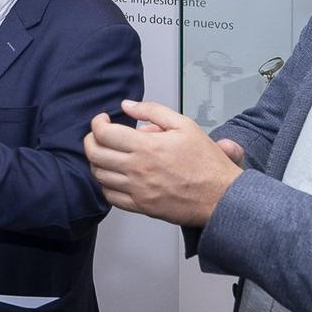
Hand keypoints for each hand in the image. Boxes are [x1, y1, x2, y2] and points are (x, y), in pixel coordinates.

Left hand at [81, 99, 242, 226]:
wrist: (222, 196)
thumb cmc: (206, 162)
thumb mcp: (184, 125)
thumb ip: (152, 111)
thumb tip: (127, 105)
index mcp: (146, 146)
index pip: (103, 133)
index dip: (97, 123)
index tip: (102, 120)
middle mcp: (137, 169)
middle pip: (94, 154)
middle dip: (90, 140)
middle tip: (97, 135)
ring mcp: (137, 190)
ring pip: (99, 175)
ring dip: (97, 162)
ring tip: (107, 154)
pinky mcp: (140, 206)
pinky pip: (110, 196)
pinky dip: (105, 184)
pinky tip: (114, 175)